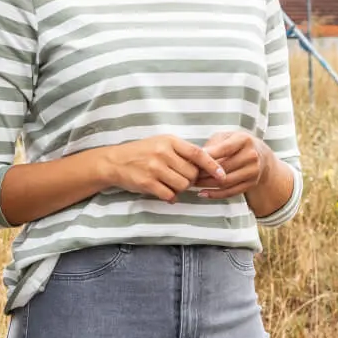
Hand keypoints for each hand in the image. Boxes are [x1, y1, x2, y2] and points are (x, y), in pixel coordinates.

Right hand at [100, 135, 223, 201]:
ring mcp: (154, 168)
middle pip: (192, 174)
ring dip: (181, 189)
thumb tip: (207, 165)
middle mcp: (163, 153)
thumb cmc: (142, 152)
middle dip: (191, 180)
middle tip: (181, 178)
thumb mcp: (162, 143)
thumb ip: (181, 151)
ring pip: (183, 185)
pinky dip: (171, 196)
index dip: (212, 165)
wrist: (115, 161)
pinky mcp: (147, 183)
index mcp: (169, 141)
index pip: (198, 153)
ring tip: (171, 184)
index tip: (222, 175)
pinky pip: (169, 195)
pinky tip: (165, 192)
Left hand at [191, 130, 268, 198]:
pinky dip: (215, 194)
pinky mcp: (252, 184)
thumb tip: (195, 157)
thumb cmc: (237, 144)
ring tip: (193, 183)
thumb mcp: (226, 137)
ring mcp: (253, 171)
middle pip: (223, 168)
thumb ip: (212, 145)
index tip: (191, 160)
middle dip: (203, 173)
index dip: (207, 156)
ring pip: (225, 182)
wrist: (261, 155)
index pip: (223, 149)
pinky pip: (230, 192)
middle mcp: (251, 155)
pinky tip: (202, 193)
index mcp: (244, 140)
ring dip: (206, 185)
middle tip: (189, 174)